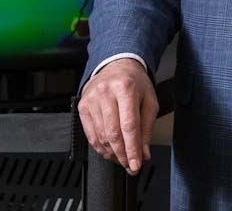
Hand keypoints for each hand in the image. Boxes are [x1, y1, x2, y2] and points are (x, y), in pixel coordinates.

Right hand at [77, 58, 158, 174]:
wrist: (117, 65)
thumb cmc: (134, 83)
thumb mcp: (149, 101)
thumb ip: (147, 128)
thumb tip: (144, 153)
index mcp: (126, 88)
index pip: (129, 126)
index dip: (132, 149)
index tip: (136, 164)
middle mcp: (106, 92)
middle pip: (112, 133)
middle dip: (122, 155)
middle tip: (130, 165)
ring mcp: (92, 99)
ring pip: (101, 136)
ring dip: (112, 153)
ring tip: (122, 158)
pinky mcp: (82, 106)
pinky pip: (90, 134)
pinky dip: (100, 147)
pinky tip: (109, 151)